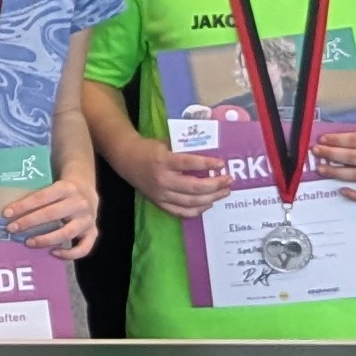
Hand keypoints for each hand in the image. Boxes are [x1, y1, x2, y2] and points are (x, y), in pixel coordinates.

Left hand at [0, 175, 98, 258]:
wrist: (87, 188)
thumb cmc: (62, 188)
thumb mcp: (52, 183)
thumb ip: (37, 193)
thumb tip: (9, 207)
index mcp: (66, 187)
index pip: (41, 197)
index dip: (23, 206)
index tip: (6, 213)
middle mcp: (79, 203)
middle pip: (51, 214)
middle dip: (28, 222)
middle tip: (12, 229)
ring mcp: (87, 219)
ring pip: (66, 233)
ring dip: (45, 239)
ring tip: (28, 242)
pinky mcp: (93, 232)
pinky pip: (84, 248)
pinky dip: (69, 254)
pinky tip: (53, 253)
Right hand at [115, 134, 231, 217]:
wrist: (125, 159)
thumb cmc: (148, 149)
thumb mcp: (165, 144)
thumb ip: (183, 150)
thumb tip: (207, 155)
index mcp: (163, 161)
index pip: (189, 164)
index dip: (207, 164)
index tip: (221, 164)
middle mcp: (163, 180)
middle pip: (194, 187)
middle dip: (215, 185)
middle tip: (229, 180)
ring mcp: (161, 194)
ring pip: (191, 202)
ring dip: (211, 198)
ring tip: (224, 192)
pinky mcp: (159, 203)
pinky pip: (181, 212)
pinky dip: (196, 211)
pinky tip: (208, 205)